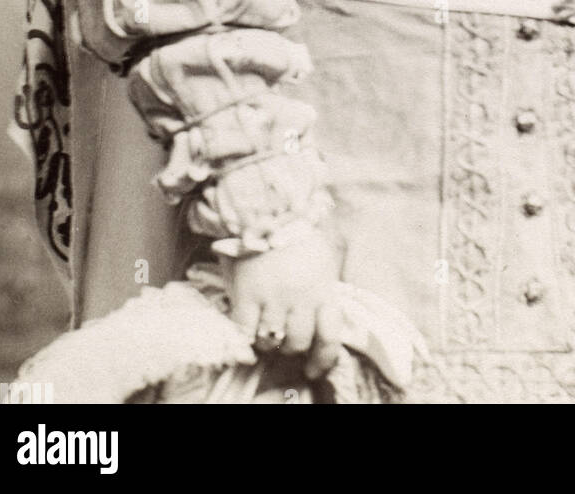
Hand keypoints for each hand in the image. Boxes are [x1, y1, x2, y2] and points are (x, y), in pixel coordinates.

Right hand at [223, 220, 342, 378]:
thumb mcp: (323, 256)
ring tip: (265, 330)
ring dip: (268, 342)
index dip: (323, 358)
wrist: (269, 207)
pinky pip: (245, 331)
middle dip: (292, 347)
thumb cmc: (299, 230)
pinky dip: (245, 336)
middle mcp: (300, 298)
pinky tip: (246, 328)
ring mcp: (273, 298)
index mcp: (323, 288)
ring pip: (271, 341)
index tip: (314, 367)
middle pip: (297, 343)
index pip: (329, 337)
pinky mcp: (247, 294)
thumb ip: (323, 287)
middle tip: (285, 339)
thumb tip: (323, 314)